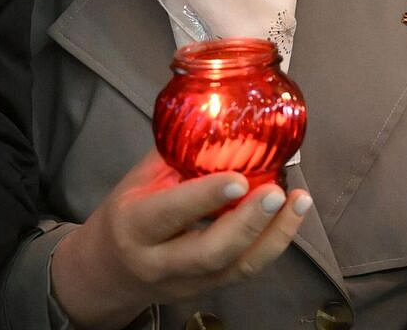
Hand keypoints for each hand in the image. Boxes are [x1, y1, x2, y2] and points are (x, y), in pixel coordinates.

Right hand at [49, 153, 308, 329]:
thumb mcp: (138, 181)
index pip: (170, 214)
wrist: (107, 272)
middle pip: (209, 252)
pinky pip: (246, 272)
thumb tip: (219, 116)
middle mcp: (159, 260)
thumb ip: (176, 155)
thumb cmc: (126, 214)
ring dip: (274, 236)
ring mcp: (188, 282)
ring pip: (236, 268)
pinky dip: (274, 244)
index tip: (239, 178)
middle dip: (248, 223)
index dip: (205, 197)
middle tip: (276, 192)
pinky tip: (292, 217)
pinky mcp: (209, 290)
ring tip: (299, 202)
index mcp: (135, 225)